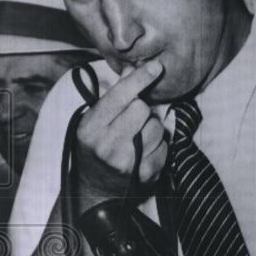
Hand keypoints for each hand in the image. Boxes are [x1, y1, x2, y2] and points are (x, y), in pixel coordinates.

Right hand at [74, 60, 167, 207]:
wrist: (95, 189)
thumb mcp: (95, 121)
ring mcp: (127, 162)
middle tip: (133, 120)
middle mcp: (106, 145)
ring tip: (138, 137)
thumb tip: (133, 68)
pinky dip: (159, 146)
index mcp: (90, 128)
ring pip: (157, 128)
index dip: (140, 79)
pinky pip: (165, 147)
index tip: (156, 67)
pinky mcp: (145, 175)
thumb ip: (115, 96)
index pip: (120, 96)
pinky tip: (145, 152)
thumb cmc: (95, 148)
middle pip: (142, 109)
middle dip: (142, 110)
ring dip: (152, 128)